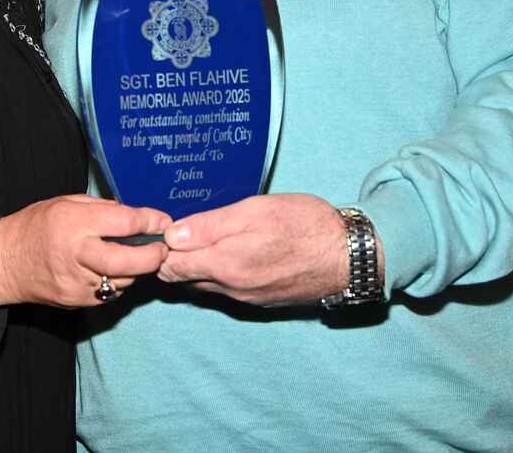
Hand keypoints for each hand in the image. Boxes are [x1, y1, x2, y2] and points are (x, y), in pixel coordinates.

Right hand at [0, 195, 169, 307]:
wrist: (5, 262)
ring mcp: (76, 282)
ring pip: (123, 280)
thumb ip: (102, 209)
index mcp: (73, 222)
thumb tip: (137, 217)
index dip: (149, 221)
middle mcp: (76, 253)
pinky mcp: (77, 301)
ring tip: (132, 255)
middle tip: (162, 248)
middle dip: (152, 256)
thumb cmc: (36, 226)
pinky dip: (117, 280)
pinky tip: (108, 269)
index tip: (162, 221)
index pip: (123, 222)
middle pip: (126, 260)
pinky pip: (110, 292)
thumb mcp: (67, 202)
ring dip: (135, 269)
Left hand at [158, 193, 352, 305]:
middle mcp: (233, 290)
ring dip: (200, 266)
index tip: (166, 228)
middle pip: (185, 279)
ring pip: (207, 285)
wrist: (350, 256)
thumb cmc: (305, 225)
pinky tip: (235, 251)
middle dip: (177, 258)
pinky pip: (229, 290)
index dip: (162, 248)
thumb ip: (209, 225)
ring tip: (210, 236)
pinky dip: (223, 273)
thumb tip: (172, 235)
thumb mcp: (253, 210)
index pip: (171, 268)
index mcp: (225, 266)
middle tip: (185, 229)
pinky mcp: (263, 301)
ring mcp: (248, 299)